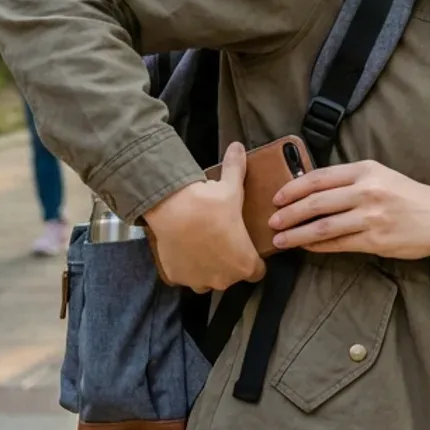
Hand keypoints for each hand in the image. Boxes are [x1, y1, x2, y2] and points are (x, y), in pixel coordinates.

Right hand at [142, 142, 266, 292]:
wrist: (173, 210)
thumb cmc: (210, 204)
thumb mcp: (230, 187)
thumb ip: (238, 170)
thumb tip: (238, 148)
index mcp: (245, 263)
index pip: (256, 271)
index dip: (252, 260)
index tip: (245, 248)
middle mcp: (224, 279)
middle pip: (231, 276)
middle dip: (228, 262)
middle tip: (221, 242)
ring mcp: (199, 281)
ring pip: (208, 279)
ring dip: (207, 267)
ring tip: (202, 245)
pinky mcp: (178, 277)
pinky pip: (186, 276)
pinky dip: (186, 266)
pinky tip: (185, 248)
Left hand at [268, 160, 429, 260]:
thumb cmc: (409, 197)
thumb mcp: (381, 176)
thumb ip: (350, 180)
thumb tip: (311, 190)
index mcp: (366, 170)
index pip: (319, 177)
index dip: (293, 188)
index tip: (276, 197)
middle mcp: (367, 191)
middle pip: (316, 202)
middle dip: (289, 213)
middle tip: (271, 220)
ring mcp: (371, 217)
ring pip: (322, 226)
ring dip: (296, 234)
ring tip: (280, 239)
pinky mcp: (375, 240)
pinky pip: (337, 244)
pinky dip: (317, 246)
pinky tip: (305, 247)